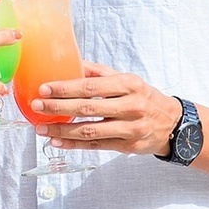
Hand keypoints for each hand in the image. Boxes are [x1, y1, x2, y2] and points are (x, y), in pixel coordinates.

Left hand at [28, 62, 181, 156]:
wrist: (172, 123)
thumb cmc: (143, 97)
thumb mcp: (126, 79)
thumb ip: (99, 72)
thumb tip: (69, 62)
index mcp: (128, 84)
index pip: (91, 86)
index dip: (65, 88)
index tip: (44, 89)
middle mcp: (131, 106)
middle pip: (88, 108)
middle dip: (58, 108)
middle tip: (36, 107)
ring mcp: (130, 128)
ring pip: (90, 130)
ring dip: (62, 131)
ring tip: (41, 128)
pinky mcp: (128, 146)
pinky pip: (96, 146)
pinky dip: (74, 145)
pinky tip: (57, 142)